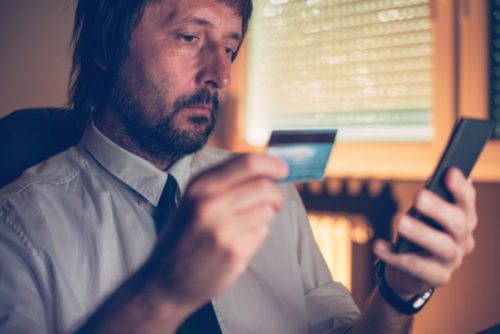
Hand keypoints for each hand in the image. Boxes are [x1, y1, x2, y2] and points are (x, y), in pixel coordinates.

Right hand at [148, 154, 287, 311]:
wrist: (165, 280)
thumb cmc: (185, 236)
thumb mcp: (194, 200)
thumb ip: (225, 182)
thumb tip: (268, 169)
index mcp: (200, 185)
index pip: (248, 163)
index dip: (272, 164)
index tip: (283, 169)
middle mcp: (209, 204)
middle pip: (264, 187)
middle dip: (276, 194)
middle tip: (276, 202)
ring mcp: (222, 229)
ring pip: (266, 210)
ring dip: (265, 216)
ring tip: (245, 225)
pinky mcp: (234, 252)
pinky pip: (262, 233)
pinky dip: (257, 235)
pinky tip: (238, 242)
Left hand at [373, 168, 476, 297]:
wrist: (412, 274)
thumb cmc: (421, 236)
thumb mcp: (426, 217)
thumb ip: (434, 200)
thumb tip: (440, 176)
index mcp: (464, 220)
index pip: (467, 203)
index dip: (461, 188)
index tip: (449, 172)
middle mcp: (463, 241)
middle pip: (457, 224)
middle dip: (438, 209)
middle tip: (419, 196)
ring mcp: (451, 261)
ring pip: (441, 247)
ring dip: (420, 232)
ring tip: (399, 221)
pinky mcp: (436, 278)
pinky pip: (414, 266)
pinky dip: (393, 255)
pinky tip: (378, 245)